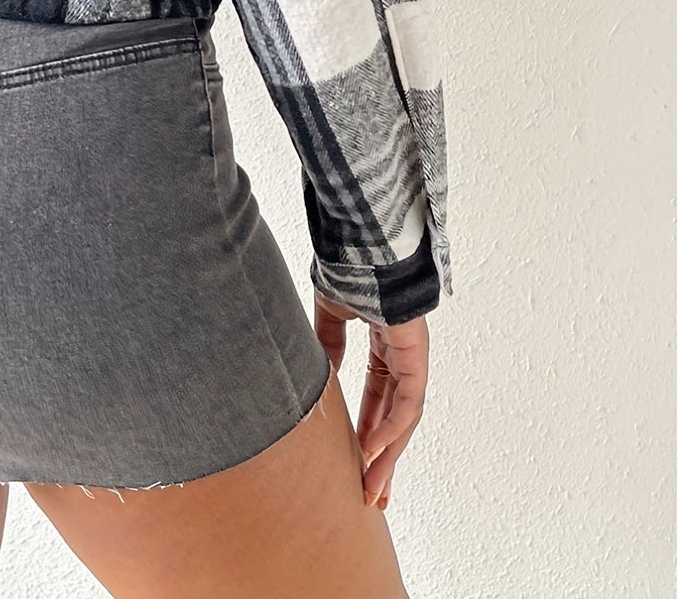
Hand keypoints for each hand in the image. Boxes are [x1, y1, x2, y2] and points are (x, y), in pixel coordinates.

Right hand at [313, 292, 428, 513]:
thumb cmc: (348, 271)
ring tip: (373, 489)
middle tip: (370, 495)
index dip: (366, 434)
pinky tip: (376, 450)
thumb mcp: (330, 316)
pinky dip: (392, 427)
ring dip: (389, 455)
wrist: (360, 245)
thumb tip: (325, 377)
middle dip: (383, 459)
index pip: (377, 402)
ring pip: (404, 418)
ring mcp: (411, 357)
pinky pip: (408, 400)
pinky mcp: (415, 354)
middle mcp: (401, 358)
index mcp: (382, 349)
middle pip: (394, 419)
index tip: (355, 465)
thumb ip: (330, 344)